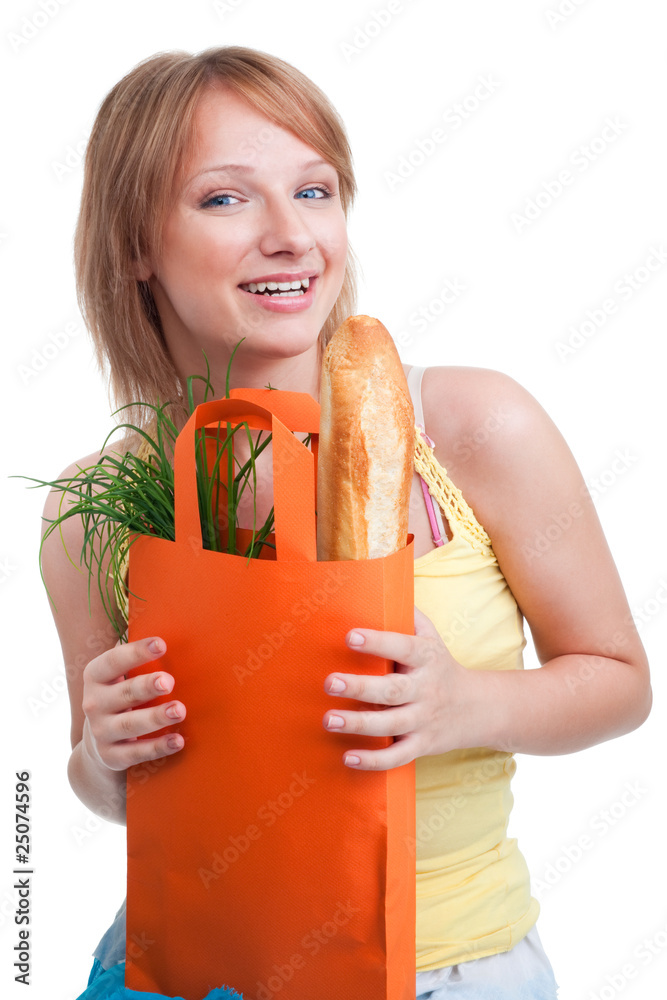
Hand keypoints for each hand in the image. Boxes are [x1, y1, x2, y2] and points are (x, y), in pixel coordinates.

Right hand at [81, 636, 185, 770]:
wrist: (98, 744)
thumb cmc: (120, 696)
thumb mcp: (119, 675)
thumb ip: (137, 655)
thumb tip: (174, 623)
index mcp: (96, 676)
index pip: (113, 661)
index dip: (136, 652)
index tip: (161, 644)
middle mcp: (94, 704)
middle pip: (124, 693)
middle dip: (146, 686)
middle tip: (168, 681)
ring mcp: (100, 732)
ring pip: (130, 725)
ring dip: (156, 717)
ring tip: (180, 710)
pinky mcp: (111, 757)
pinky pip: (136, 753)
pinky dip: (158, 747)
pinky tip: (178, 740)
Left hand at [323, 606, 484, 770]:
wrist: (480, 708)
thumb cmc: (440, 665)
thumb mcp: (432, 636)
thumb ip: (408, 615)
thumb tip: (382, 582)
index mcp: (426, 658)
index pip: (402, 647)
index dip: (377, 642)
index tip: (350, 636)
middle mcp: (426, 690)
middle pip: (392, 690)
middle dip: (360, 687)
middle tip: (330, 681)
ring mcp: (424, 720)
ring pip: (390, 725)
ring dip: (358, 724)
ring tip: (329, 719)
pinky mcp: (421, 745)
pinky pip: (398, 757)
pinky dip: (374, 761)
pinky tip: (348, 757)